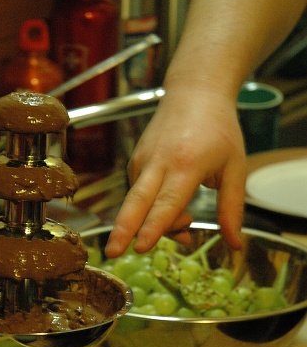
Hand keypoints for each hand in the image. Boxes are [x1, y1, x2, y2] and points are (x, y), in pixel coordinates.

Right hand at [105, 85, 246, 256]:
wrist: (195, 93)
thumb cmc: (219, 130)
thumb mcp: (235, 168)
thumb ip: (232, 208)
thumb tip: (235, 244)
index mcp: (186, 164)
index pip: (166, 202)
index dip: (154, 227)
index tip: (140, 247)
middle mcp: (158, 163)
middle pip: (135, 203)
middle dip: (122, 231)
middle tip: (110, 253)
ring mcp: (143, 161)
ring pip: (138, 204)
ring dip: (154, 225)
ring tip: (187, 224)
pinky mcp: (135, 161)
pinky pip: (139, 194)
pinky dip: (152, 210)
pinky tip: (173, 208)